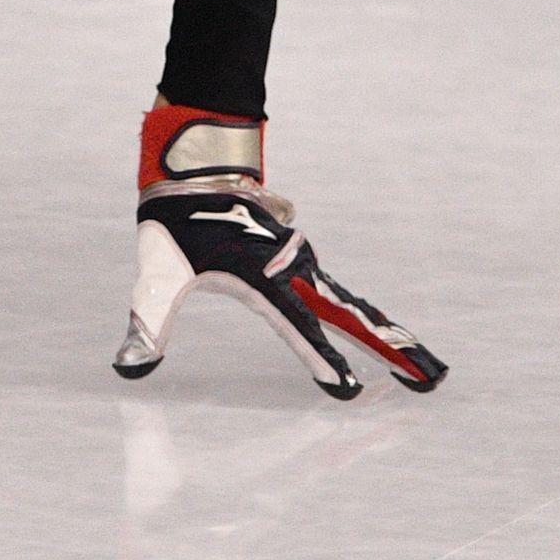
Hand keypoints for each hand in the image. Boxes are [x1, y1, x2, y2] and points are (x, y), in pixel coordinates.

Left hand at [112, 103, 446, 399]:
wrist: (197, 167)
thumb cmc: (176, 222)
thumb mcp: (156, 272)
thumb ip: (147, 322)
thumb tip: (126, 367)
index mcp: (261, 278)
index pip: (298, 327)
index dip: (321, 360)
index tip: (349, 392)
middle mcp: (292, 270)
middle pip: (351, 317)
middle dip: (392, 349)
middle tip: (433, 380)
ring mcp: (303, 262)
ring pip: (354, 306)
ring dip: (389, 336)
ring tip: (424, 368)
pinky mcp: (302, 258)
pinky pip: (342, 294)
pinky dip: (367, 318)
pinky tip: (388, 338)